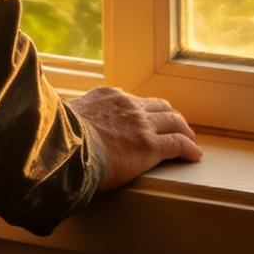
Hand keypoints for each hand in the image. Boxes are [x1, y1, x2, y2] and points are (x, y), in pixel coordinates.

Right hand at [67, 86, 203, 192]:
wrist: (64, 148)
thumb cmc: (59, 138)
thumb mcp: (64, 117)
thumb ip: (72, 118)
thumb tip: (61, 126)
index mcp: (107, 97)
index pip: (133, 101)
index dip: (144, 111)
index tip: (147, 119)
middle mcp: (128, 106)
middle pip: (159, 107)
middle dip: (170, 117)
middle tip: (177, 127)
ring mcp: (141, 125)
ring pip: (173, 122)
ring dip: (183, 130)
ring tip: (190, 139)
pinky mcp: (149, 147)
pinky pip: (177, 144)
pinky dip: (188, 148)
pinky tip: (194, 155)